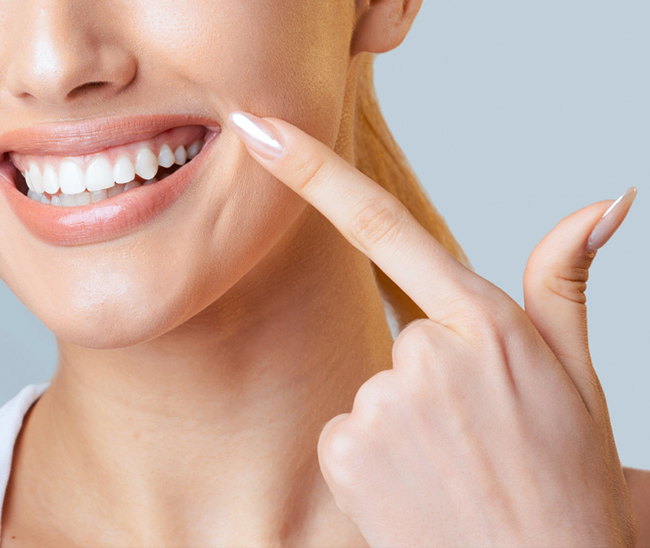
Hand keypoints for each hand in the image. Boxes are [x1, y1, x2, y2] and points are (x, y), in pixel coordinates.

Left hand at [229, 111, 637, 546]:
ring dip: (402, 425)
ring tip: (451, 469)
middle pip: (399, 339)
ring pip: (371, 390)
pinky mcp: (345, 449)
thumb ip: (565, 284)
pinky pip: (343, 434)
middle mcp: (426, 352)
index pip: (385, 225)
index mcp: (484, 322)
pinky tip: (415, 489)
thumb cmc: (564, 479)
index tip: (258, 130)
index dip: (314, 171)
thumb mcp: (578, 375)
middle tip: (475, 437)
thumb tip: (604, 202)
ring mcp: (381, 401)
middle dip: (428, 380)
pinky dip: (372, 460)